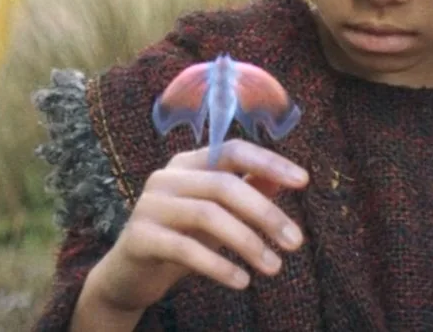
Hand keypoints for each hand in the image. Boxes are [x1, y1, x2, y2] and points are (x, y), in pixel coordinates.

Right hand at [85, 139, 309, 314]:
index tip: (304, 181)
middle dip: (265, 213)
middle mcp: (166, 177)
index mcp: (187, 163)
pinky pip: (185, 248)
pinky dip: (218, 265)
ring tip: (274, 267)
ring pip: (208, 215)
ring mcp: (149, 205)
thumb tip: (284, 180)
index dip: (269, 163)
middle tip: (296, 242)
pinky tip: (242, 281)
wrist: (128, 276)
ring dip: (248, 242)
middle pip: (224, 184)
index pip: (232, 150)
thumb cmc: (180, 239)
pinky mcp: (139, 237)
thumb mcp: (217, 214)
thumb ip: (246, 192)